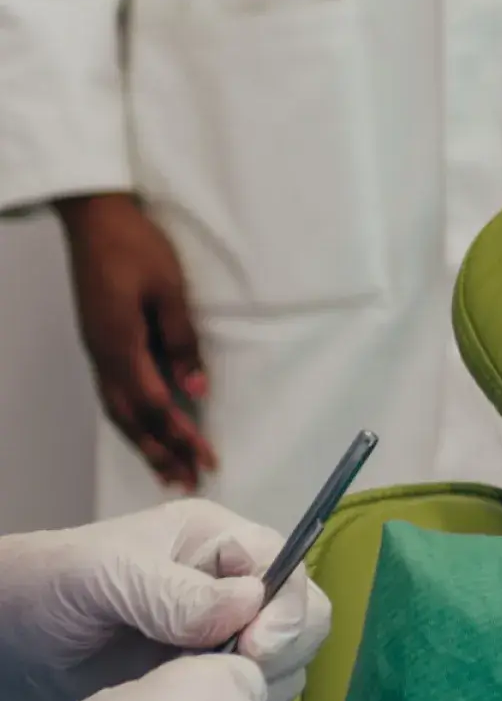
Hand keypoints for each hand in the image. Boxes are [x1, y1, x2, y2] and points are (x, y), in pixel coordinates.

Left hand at [0, 498, 332, 700]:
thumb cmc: (38, 589)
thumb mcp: (101, 575)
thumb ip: (173, 590)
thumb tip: (249, 603)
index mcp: (217, 544)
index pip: (288, 566)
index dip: (285, 606)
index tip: (256, 644)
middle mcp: (231, 590)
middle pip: (305, 616)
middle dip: (283, 648)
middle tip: (236, 673)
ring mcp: (221, 642)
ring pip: (287, 665)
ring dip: (257, 685)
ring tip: (195, 694)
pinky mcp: (205, 687)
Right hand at [55, 193, 217, 489]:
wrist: (94, 218)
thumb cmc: (136, 248)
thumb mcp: (169, 292)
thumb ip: (182, 343)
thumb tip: (196, 391)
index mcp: (120, 346)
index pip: (156, 406)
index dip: (182, 437)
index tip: (207, 461)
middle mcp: (103, 356)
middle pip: (131, 419)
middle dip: (160, 453)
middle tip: (186, 482)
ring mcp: (97, 350)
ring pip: (117, 411)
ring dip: (143, 443)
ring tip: (166, 471)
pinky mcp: (99, 341)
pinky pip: (113, 394)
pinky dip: (130, 420)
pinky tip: (144, 430)